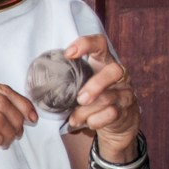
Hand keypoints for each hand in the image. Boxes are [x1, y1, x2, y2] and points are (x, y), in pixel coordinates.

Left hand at [63, 35, 142, 155]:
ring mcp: (125, 92)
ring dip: (86, 111)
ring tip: (74, 119)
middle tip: (80, 99)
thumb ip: (70, 82)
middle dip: (95, 85)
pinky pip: (111, 114)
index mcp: (104, 63)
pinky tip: (88, 123)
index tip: (69, 54)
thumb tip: (42, 86)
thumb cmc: (94, 100)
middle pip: (114, 71)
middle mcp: (119, 75)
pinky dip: (95, 121)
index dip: (86, 44)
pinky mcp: (126, 110)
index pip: (100, 44)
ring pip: (108, 98)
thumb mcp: (83, 86)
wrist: (118, 123)